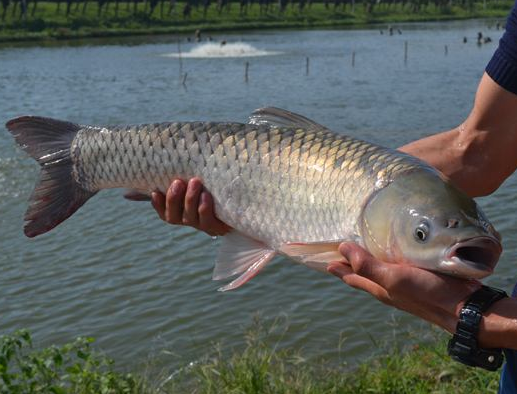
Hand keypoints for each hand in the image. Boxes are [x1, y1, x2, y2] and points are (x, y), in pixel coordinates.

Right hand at [151, 178, 230, 236]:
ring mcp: (201, 225)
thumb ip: (166, 183)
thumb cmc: (207, 190)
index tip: (155, 191)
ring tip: (195, 182)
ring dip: (190, 199)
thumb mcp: (188, 186)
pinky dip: (204, 207)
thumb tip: (127, 193)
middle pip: (174, 216)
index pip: (162, 212)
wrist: (238, 205)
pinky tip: (206, 195)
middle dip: (174, 198)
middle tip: (178, 182)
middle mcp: (187, 220)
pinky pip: (207, 220)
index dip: (157, 204)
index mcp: (177, 212)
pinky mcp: (216, 227)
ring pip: (190, 216)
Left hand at [327, 242, 480, 332]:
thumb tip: (342, 249)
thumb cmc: (426, 292)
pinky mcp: (418, 276)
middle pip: (362, 273)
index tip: (322, 255)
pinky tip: (394, 249)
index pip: (350, 275)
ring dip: (368, 258)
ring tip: (361, 245)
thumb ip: (368, 266)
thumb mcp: (393, 278)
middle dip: (349, 262)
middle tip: (338, 248)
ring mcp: (404, 283)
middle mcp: (388, 286)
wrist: (464, 307)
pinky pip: (396, 266)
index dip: (336, 266)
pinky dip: (388, 257)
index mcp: (378, 287)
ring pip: (379, 269)